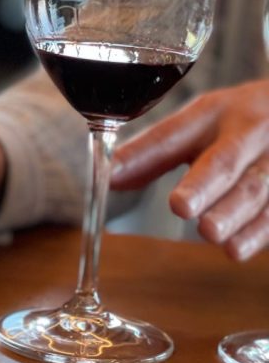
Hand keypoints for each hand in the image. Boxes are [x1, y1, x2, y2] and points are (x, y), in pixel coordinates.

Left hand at [111, 79, 268, 259]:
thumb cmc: (240, 123)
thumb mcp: (197, 127)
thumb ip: (152, 153)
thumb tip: (109, 178)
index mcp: (215, 113)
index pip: (176, 134)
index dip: (150, 154)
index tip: (121, 176)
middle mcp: (250, 133)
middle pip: (226, 160)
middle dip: (204, 184)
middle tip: (182, 205)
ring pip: (258, 188)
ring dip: (233, 214)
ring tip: (212, 233)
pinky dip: (258, 233)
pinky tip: (237, 249)